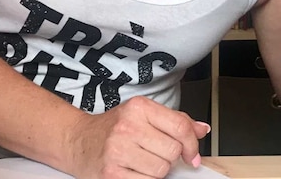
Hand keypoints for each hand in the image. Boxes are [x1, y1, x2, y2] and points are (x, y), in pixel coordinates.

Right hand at [66, 96, 210, 178]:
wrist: (77, 141)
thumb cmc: (112, 127)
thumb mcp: (143, 114)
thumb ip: (175, 121)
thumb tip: (202, 129)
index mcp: (139, 108)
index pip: (180, 127)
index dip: (192, 144)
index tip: (192, 155)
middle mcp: (127, 127)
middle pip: (172, 151)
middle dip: (169, 157)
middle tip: (154, 153)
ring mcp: (117, 151)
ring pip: (161, 170)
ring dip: (156, 170)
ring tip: (141, 160)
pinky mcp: (111, 174)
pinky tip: (133, 170)